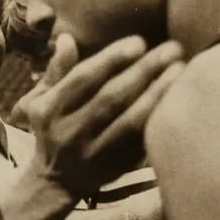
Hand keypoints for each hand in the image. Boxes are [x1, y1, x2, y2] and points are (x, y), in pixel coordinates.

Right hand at [19, 33, 183, 197]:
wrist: (55, 182)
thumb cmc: (51, 129)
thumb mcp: (40, 100)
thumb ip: (56, 70)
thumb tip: (67, 38)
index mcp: (48, 110)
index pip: (82, 79)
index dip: (111, 59)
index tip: (139, 42)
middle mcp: (69, 132)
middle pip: (110, 97)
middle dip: (143, 70)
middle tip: (171, 48)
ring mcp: (92, 152)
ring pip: (130, 120)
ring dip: (157, 92)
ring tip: (180, 69)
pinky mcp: (114, 166)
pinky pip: (140, 140)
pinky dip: (158, 117)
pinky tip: (177, 98)